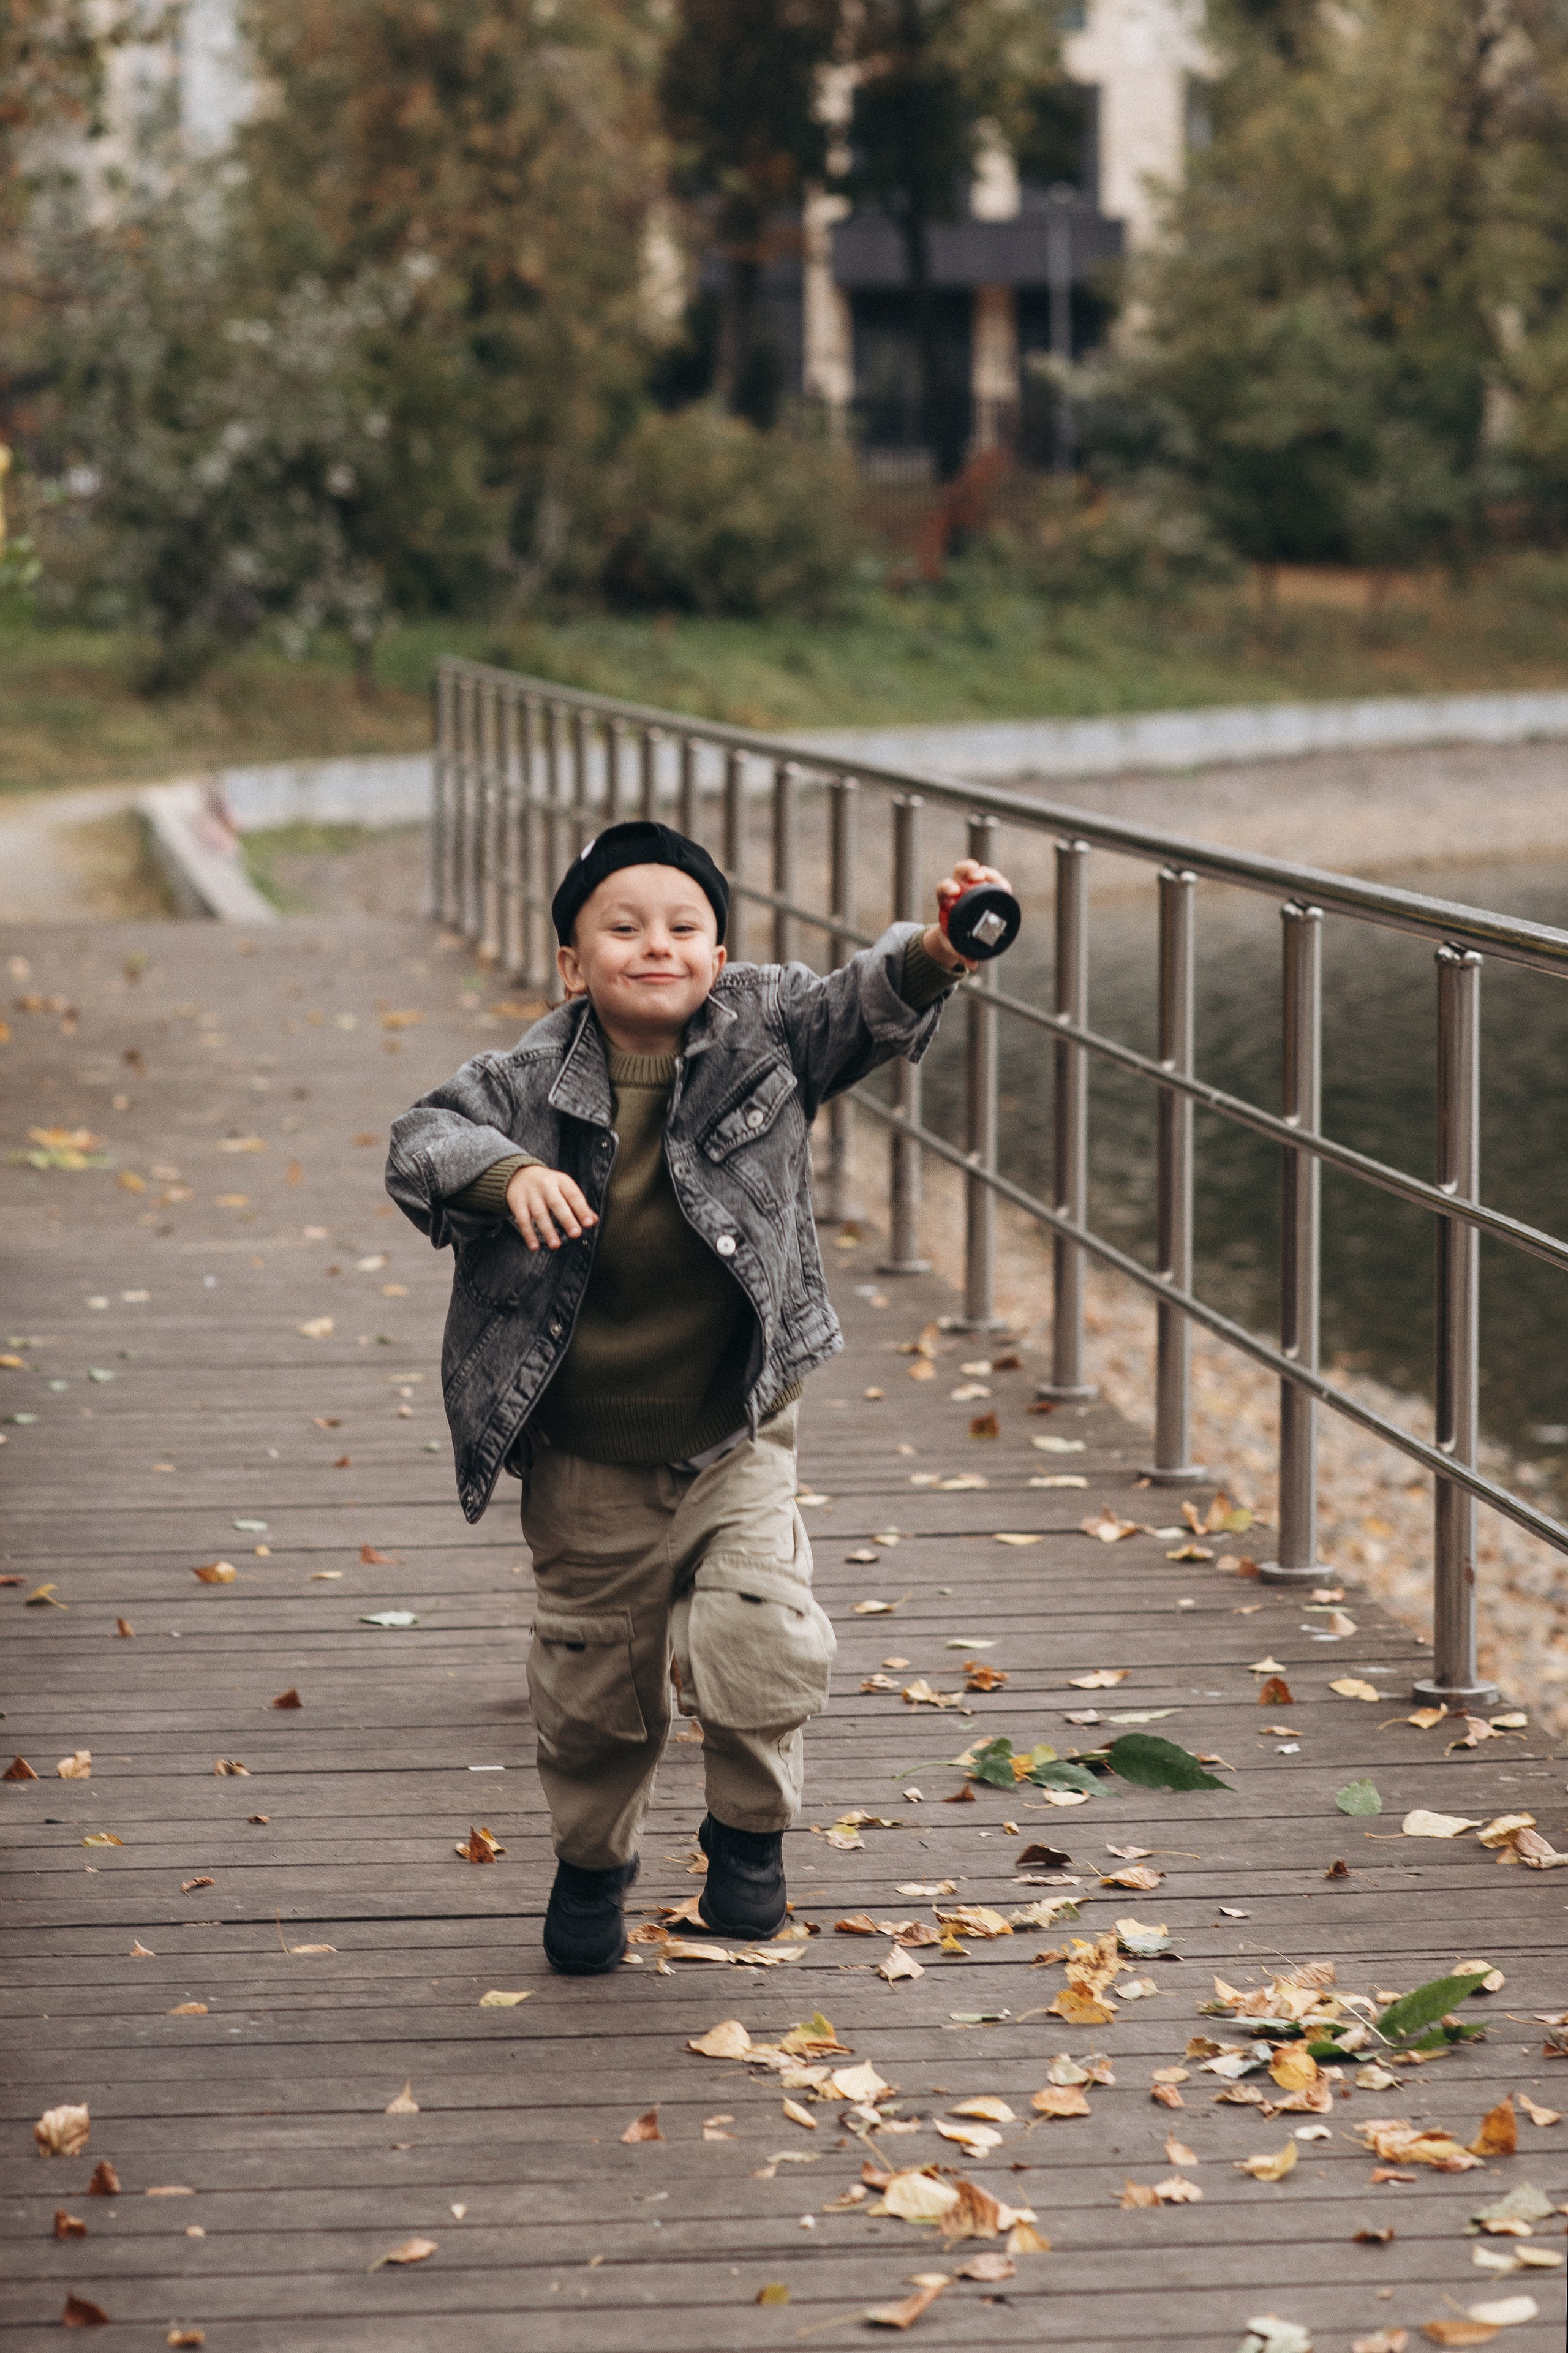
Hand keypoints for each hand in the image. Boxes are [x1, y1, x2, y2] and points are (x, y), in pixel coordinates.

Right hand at [505, 1162, 597, 1251]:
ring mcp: (531, 1194)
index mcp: (561, 1181)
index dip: (581, 1209)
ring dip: (548, 1230)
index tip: (588, 1223)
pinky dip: (528, 1234)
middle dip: (567, 1219)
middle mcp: (546, 1186)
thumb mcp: (564, 1188)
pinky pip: (523, 1220)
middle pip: (557, 1204)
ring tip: (555, 1245)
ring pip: (540, 1214)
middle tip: (575, 1234)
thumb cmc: (548, 1185)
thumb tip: (593, 1220)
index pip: (573, 1195)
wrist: (519, 1174)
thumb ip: (578, 1204)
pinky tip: (534, 1246)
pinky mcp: (517, 1202)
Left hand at [924, 858, 1014, 974]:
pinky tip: (1005, 887)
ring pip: (978, 871)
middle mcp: (958, 888)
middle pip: (960, 871)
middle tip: (978, 877)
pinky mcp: (984, 887)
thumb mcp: (955, 945)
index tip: (954, 891)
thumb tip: (973, 965)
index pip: (943, 887)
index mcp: (946, 900)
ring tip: (998, 881)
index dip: (948, 886)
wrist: (957, 931)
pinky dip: (998, 881)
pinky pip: (991, 880)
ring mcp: (971, 885)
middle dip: (968, 870)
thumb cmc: (953, 936)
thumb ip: (961, 953)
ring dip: (987, 872)